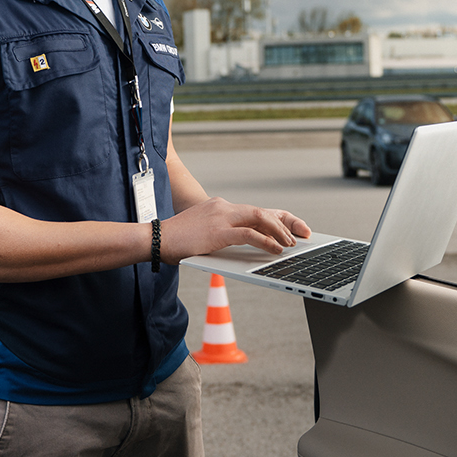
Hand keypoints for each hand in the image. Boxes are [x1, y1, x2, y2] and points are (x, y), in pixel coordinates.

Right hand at [160, 197, 310, 262]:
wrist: (156, 239)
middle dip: (285, 223)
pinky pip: (250, 235)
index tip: (293, 227)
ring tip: (289, 245)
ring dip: (279, 232)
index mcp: (219, 206)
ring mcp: (221, 217)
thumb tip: (239, 247)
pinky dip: (267, 241)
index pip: (255, 209)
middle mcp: (223, 207)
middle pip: (262, 211)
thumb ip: (221, 234)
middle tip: (300, 235)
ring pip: (260, 218)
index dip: (277, 217)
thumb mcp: (202, 233)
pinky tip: (276, 250)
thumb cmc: (176, 240)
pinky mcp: (219, 231)